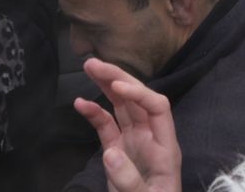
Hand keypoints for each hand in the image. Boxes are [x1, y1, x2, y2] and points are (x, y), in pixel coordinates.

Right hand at [74, 59, 182, 191]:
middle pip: (137, 100)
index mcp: (165, 148)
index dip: (139, 94)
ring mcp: (134, 144)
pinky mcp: (117, 153)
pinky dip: (94, 113)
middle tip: (93, 63)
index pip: (157, 107)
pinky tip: (79, 104)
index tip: (116, 87)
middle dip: (118, 78)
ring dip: (106, 86)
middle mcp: (151, 139)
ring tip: (88, 66)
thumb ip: (129, 181)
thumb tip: (110, 152)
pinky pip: (107, 127)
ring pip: (121, 107)